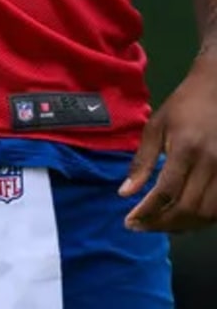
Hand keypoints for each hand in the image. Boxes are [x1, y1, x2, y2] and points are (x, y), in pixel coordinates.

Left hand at [122, 53, 216, 231]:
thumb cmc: (183, 106)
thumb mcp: (156, 126)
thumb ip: (142, 161)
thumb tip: (125, 193)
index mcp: (185, 149)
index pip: (166, 191)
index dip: (147, 211)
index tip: (130, 221)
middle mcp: (209, 164)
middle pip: (187, 208)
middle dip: (161, 223)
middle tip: (140, 227)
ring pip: (206, 214)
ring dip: (181, 226)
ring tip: (158, 225)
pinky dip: (201, 220)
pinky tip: (183, 219)